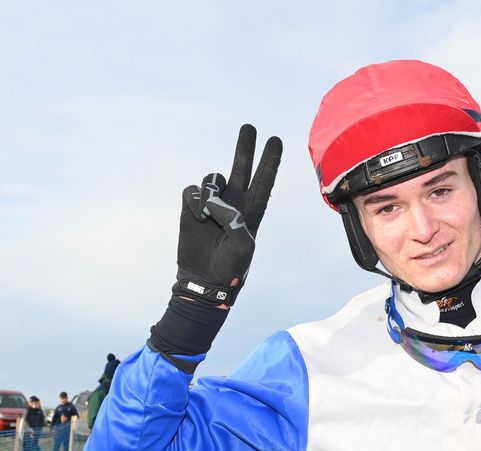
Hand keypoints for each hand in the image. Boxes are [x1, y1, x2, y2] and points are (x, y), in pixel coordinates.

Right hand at [175, 125, 281, 306]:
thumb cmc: (231, 267)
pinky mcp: (191, 207)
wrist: (204, 280)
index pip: (264, 180)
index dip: (270, 161)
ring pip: (213, 178)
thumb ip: (235, 218)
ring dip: (211, 193)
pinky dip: (195, 202)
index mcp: (253, 211)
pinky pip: (192, 190)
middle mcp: (234, 202)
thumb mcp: (244, 245)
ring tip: (210, 217)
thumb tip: (214, 200)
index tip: (276, 140)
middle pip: (242, 167)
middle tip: (250, 127)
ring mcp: (212, 203)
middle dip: (245, 147)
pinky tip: (198, 218)